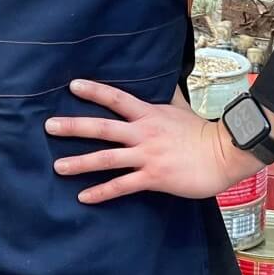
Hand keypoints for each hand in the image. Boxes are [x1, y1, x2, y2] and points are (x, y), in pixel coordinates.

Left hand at [47, 78, 259, 203]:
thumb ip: (165, 95)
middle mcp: (143, 133)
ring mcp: (147, 156)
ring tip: (58, 166)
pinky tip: (83, 197)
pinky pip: (122, 186)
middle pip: (102, 128)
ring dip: (80, 162)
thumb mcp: (180, 107)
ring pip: (107, 158)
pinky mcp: (153, 177)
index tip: (72, 85)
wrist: (224, 154)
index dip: (94, 91)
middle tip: (49, 126)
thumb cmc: (201, 132)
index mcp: (148, 114)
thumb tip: (162, 78)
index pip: (116, 98)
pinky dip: (101, 192)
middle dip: (74, 127)